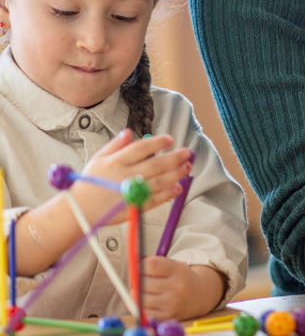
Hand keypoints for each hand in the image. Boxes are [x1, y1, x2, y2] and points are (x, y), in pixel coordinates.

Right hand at [73, 131, 192, 224]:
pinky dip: (167, 194)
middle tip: (188, 153)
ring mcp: (129, 193)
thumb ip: (114, 145)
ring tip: (187, 167)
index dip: (157, 142)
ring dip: (175, 174)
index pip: (140, 148)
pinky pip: (154, 200)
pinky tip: (178, 187)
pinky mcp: (132, 208)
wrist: (78, 210)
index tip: (170, 139)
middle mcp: (123, 176)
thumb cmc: (89, 183)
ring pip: (158, 181)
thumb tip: (128, 131)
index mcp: (115, 162)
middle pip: (154, 164)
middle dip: (174, 158)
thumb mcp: (97, 160)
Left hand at [141, 257, 225, 320]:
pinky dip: (141, 305)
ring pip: (140, 298)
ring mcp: (172, 303)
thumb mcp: (174, 265)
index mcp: (179, 270)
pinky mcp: (167, 316)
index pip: (151, 265)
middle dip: (137, 281)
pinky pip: (144, 311)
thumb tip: (133, 265)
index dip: (141, 265)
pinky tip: (148, 300)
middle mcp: (177, 287)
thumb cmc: (182, 278)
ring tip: (144, 290)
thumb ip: (155, 263)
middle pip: (143, 283)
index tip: (141, 267)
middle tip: (140, 280)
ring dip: (137, 294)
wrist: (200, 295)